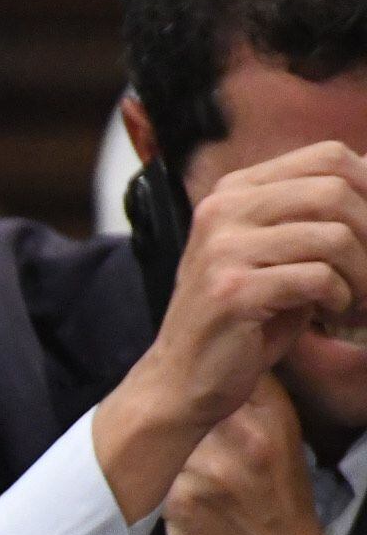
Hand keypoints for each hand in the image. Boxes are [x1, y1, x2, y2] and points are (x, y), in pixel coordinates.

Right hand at [100, 142, 366, 516]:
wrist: (185, 376)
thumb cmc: (246, 315)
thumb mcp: (278, 252)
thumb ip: (316, 216)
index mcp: (234, 191)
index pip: (328, 157)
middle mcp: (223, 210)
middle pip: (335, 191)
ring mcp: (222, 249)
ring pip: (333, 237)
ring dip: (363, 276)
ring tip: (356, 301)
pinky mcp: (232, 290)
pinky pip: (317, 278)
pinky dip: (339, 299)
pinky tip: (331, 313)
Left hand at [169, 373, 358, 534]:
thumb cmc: (279, 515)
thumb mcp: (279, 449)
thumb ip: (247, 412)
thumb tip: (199, 381)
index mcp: (273, 416)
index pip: (217, 371)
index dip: (193, 380)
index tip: (185, 392)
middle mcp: (245, 433)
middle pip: (179, 401)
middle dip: (170, 419)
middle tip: (179, 444)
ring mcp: (212, 466)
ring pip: (160, 441)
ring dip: (161, 457)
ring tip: (185, 479)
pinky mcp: (183, 499)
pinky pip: (151, 479)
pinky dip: (158, 491)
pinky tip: (182, 507)